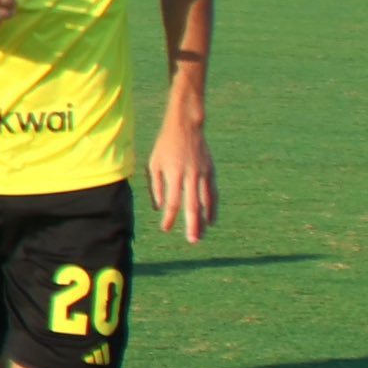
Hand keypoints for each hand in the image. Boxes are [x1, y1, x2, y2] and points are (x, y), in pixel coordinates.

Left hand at [146, 119, 216, 243]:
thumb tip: (159, 208)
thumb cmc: (165, 146)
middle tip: (192, 241)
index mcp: (173, 174)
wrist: (186, 126)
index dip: (168, 217)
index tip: (164, 229)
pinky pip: (213, 193)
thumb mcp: (154, 164)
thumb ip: (156, 186)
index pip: (171, 202)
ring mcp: (203, 173)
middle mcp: (190, 176)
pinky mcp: (211, 171)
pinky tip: (211, 220)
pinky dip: (213, 208)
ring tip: (201, 235)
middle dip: (192, 225)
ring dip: (204, 220)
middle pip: (192, 206)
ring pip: (206, 202)